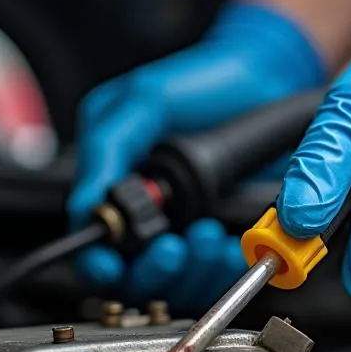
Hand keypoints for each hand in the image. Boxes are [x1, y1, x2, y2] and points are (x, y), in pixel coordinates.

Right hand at [69, 1, 324, 309]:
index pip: (94, 244)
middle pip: (137, 274)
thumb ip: (108, 147)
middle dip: (154, 269)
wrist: (266, 70)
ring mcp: (191, 223)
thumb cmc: (199, 78)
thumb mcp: (142, 101)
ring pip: (180, 280)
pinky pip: (223, 270)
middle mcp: (153, 210)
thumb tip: (84, 203)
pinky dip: (228, 265)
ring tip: (209, 235)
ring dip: (194, 269)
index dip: (99, 264)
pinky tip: (233, 243)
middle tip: (173, 248)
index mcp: (118, 181)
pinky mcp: (230, 229)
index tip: (112, 266)